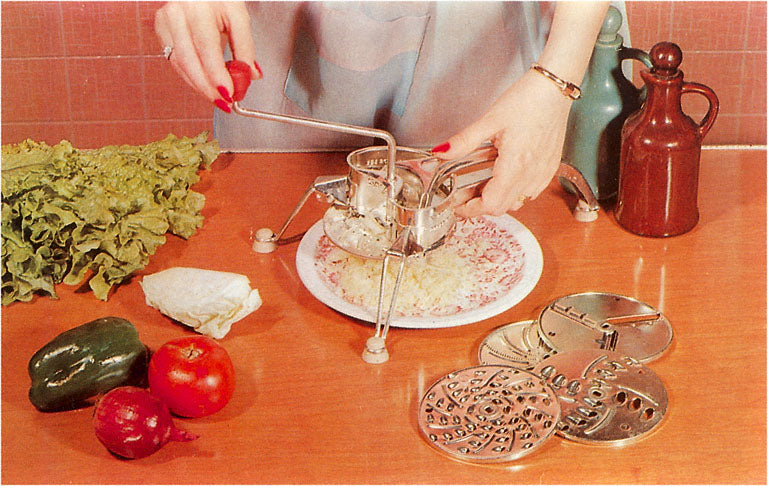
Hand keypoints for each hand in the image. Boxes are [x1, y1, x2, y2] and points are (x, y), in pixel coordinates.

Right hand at [154, 1, 260, 108]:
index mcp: (199, 7)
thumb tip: (250, 75)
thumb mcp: (238, 16)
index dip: (217, 75)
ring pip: (179, 64)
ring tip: (217, 97)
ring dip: (199, 86)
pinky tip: (204, 84)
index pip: (207, 48)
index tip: (230, 92)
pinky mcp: (161, 28)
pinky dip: (190, 76)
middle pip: (189, 60)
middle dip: (207, 87)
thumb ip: (245, 46)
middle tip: (224, 102)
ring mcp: (166, 20)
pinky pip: (174, 61)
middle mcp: (178, 13)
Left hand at [432, 70, 572, 217]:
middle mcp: (531, 175)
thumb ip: (464, 141)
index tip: (458, 206)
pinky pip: (530, 193)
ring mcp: (542, 174)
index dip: (471, 209)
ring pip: (517, 202)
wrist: (554, 90)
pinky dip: (514, 192)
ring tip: (482, 186)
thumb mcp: (489, 121)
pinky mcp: (550, 169)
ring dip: (498, 199)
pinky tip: (504, 177)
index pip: (490, 204)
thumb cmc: (527, 102)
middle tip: (464, 197)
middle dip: (480, 206)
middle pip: (502, 208)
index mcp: (514, 166)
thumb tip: (441, 151)